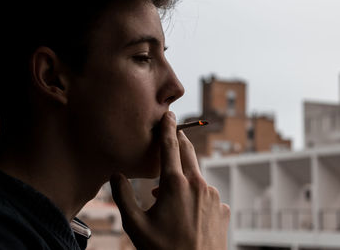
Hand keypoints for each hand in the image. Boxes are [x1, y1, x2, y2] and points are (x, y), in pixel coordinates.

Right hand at [110, 111, 229, 249]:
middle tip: (172, 134)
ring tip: (166, 192)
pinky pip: (207, 193)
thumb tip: (116, 175)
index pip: (170, 146)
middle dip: (179, 141)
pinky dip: (195, 194)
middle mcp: (198, 185)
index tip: (168, 114)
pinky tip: (186, 211)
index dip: (168, 127)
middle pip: (188, 153)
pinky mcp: (223, 209)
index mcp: (175, 184)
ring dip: (183, 175)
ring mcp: (214, 197)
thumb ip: (123, 197)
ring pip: (196, 176)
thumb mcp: (136, 226)